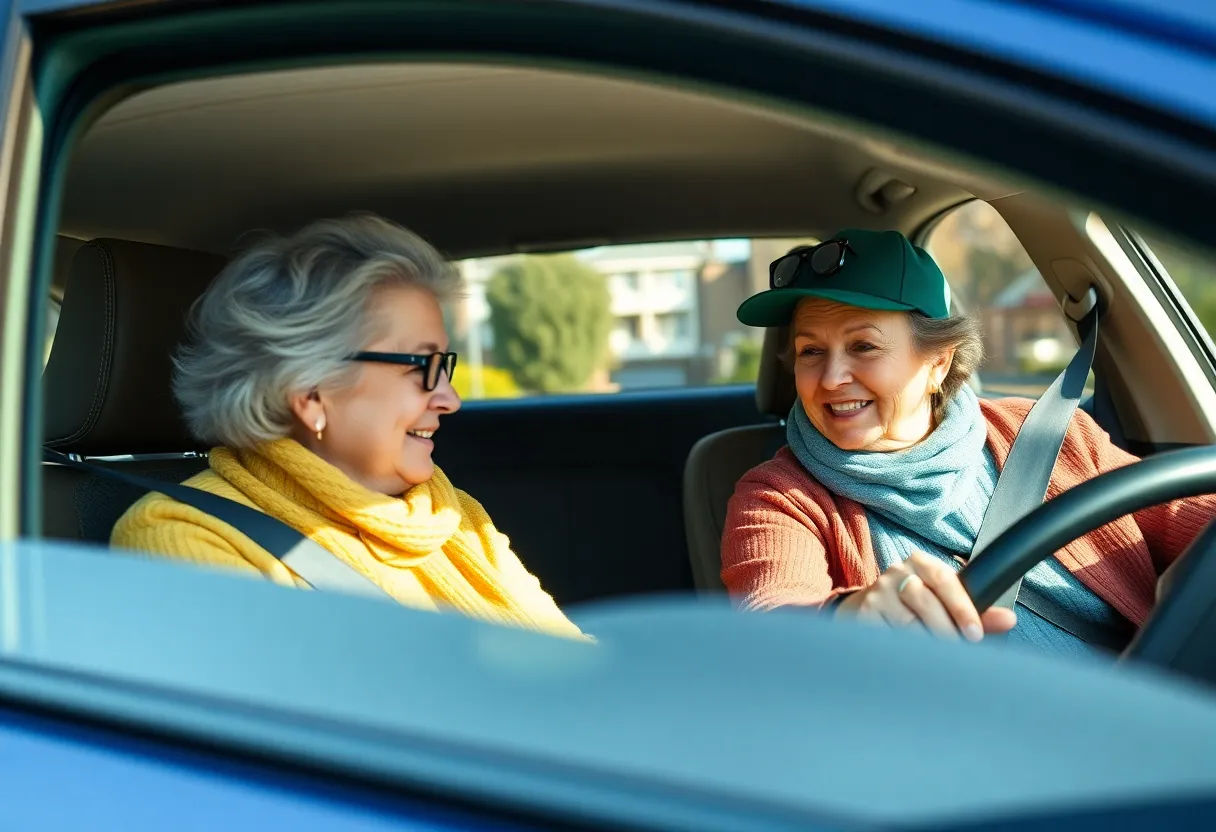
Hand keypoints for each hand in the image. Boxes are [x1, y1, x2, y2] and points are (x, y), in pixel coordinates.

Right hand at [837, 552, 1016, 641]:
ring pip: (907, 624)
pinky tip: (911, 657)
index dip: (962, 609)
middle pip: (926, 602)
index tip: (975, 635)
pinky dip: (904, 649)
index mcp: (922, 562)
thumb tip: (1009, 620)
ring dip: (926, 644)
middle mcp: (897, 572)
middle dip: (946, 631)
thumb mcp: (945, 600)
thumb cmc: (916, 605)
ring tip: (936, 658)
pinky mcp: (864, 613)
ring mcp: (878, 592)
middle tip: (958, 653)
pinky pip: (888, 636)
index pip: (945, 580)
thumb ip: (976, 611)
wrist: (868, 607)